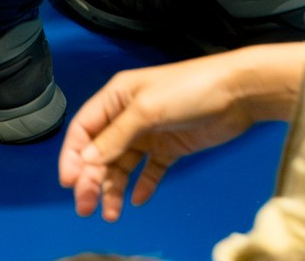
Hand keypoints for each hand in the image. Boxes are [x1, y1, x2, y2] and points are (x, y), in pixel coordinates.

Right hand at [58, 49, 303, 218]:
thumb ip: (116, 136)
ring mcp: (150, 133)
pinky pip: (149, 171)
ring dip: (114, 188)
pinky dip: (142, 185)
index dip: (74, 155)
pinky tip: (138, 200)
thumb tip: (87, 160)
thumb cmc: (187, 90)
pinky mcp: (170, 148)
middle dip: (91, 179)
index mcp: (116, 97)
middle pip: (101, 151)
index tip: (70, 184)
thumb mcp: (146, 109)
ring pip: (123, 166)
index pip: (85, 129)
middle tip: (86, 208)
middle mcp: (128, 116)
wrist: (234, 93)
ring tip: (112, 214)